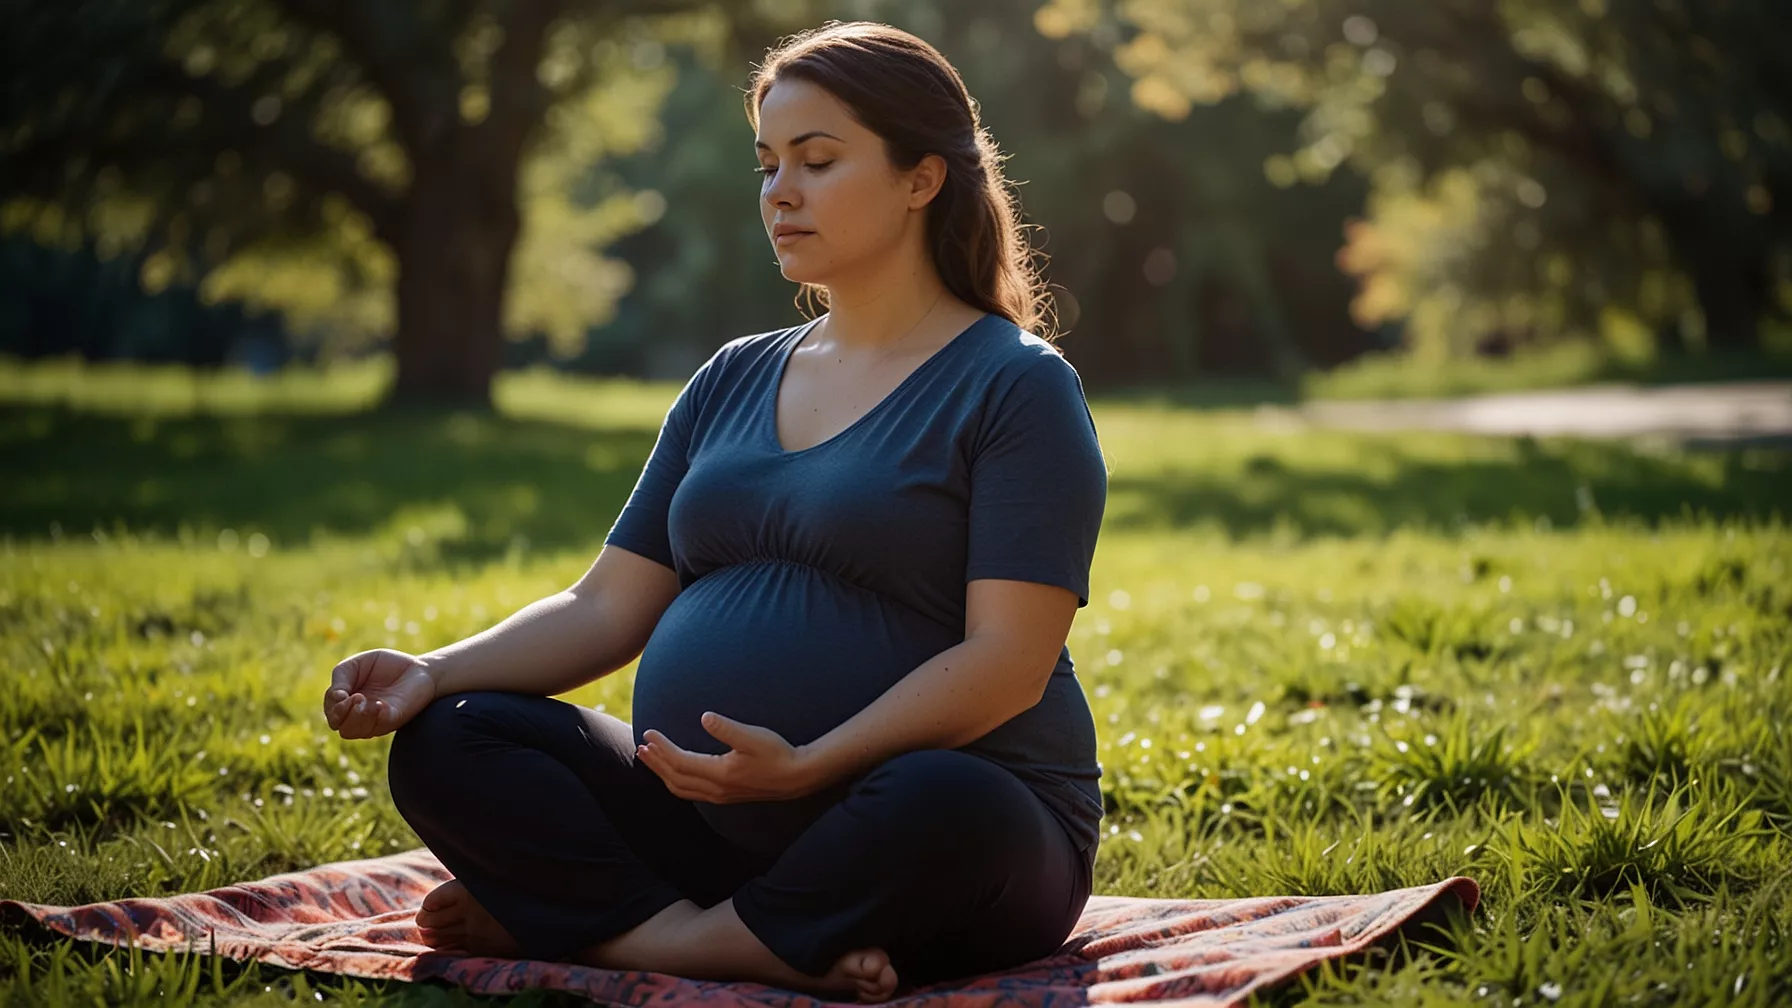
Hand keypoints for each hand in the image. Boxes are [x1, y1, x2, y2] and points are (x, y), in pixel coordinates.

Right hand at [324, 648, 437, 739]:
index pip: (331, 710)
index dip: (332, 704)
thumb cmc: (386, 665)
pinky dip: (375, 717)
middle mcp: (359, 715)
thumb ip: (341, 676)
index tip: (342, 693)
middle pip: (339, 726)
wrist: (419, 668)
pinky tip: (380, 704)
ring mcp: (375, 720)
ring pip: (352, 732)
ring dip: (355, 716)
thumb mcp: (358, 664)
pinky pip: (378, 727)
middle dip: (340, 713)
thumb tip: (335, 696)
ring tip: (364, 700)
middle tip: (356, 697)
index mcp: (348, 701)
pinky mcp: (393, 719)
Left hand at [636, 712, 822, 802]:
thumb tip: (704, 717)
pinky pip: (691, 792)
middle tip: (641, 746)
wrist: (797, 777)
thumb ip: (726, 728)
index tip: (649, 733)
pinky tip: (674, 772)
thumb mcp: (753, 736)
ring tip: (650, 759)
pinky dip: (675, 781)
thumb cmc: (777, 753)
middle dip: (656, 762)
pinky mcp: (725, 796)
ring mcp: (720, 795)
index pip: (681, 762)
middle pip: (675, 778)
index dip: (662, 748)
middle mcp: (716, 789)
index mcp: (720, 774)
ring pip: (681, 788)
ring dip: (662, 773)